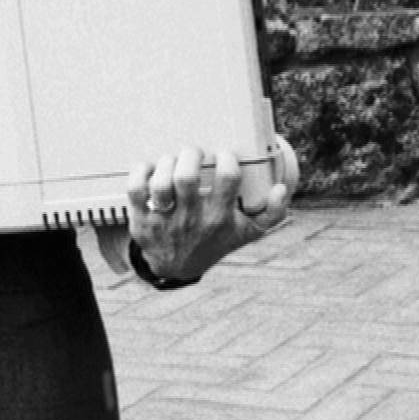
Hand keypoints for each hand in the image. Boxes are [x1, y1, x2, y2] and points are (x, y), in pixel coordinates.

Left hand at [121, 146, 289, 282]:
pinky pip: (135, 190)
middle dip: (190, 154)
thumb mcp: (248, 233)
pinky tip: (150, 167)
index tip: (224, 153)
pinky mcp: (142, 220)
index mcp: (219, 219)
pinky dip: (141, 172)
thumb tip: (282, 188)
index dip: (227, 158)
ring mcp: (164, 221)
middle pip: (186, 178)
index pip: (227, 180)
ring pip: (160, 183)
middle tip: (194, 152)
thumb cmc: (215, 241)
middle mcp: (191, 220)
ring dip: (166, 162)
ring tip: (174, 159)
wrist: (178, 267)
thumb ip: (272, 213)